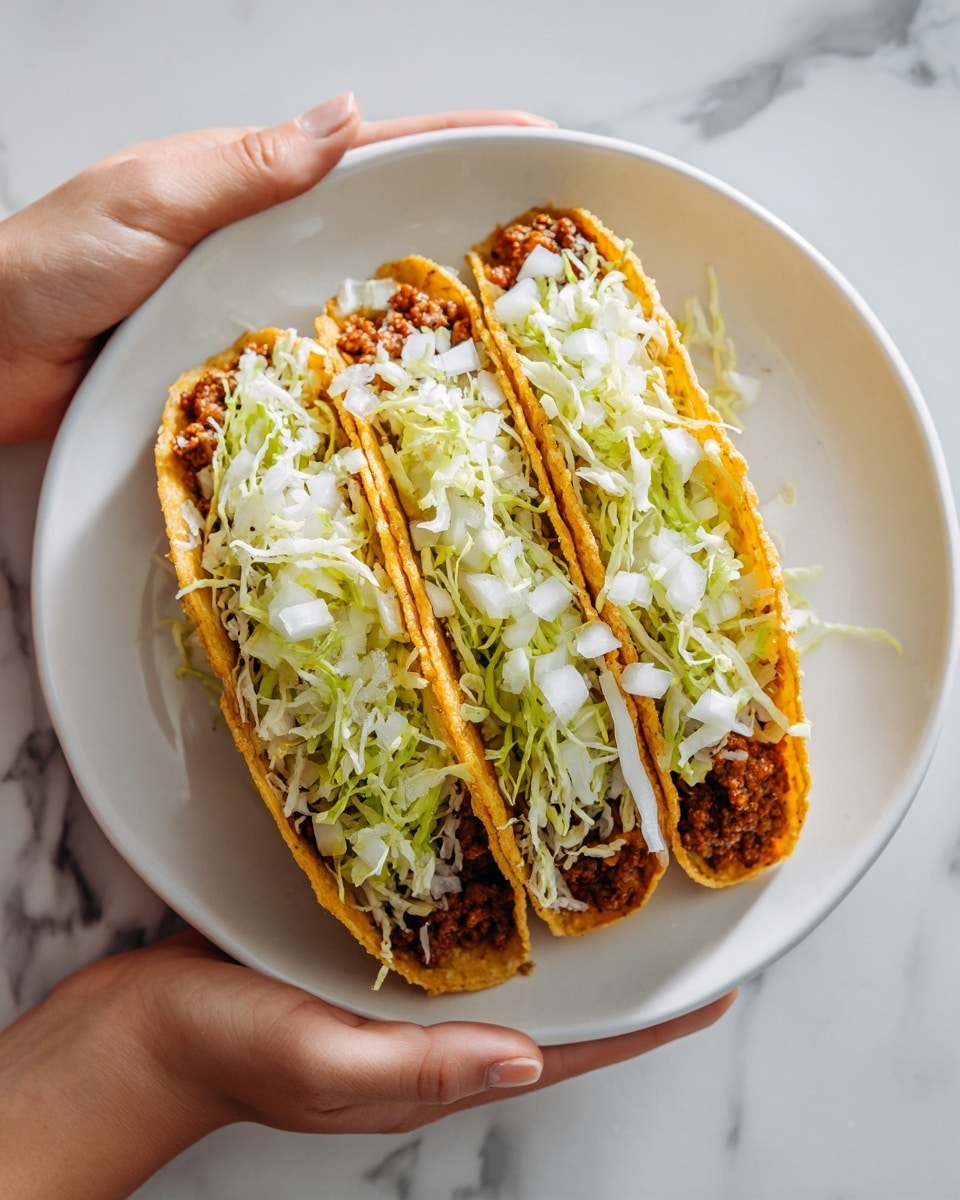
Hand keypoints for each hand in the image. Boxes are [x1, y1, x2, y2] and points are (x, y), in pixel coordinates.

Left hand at [0, 94, 552, 443]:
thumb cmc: (51, 265)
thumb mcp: (152, 196)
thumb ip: (247, 166)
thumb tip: (345, 117)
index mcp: (249, 182)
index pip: (367, 150)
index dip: (447, 140)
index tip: (525, 139)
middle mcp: (264, 242)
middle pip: (379, 224)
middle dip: (456, 221)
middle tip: (536, 242)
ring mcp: (255, 306)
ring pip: (356, 299)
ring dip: (423, 304)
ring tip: (502, 315)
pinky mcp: (242, 366)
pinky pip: (318, 363)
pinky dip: (366, 366)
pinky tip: (409, 383)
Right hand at [0, 931, 733, 1199]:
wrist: (141, 1030)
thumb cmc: (226, 1052)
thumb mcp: (327, 1067)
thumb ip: (425, 1066)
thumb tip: (528, 1059)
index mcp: (443, 1063)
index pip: (573, 1049)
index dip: (648, 1024)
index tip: (718, 987)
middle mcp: (440, 1025)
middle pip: (555, 998)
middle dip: (620, 963)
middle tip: (678, 904)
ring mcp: (407, 988)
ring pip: (508, 954)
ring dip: (564, 923)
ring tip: (616, 867)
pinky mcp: (368, 947)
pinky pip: (449, 921)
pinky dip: (488, 892)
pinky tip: (504, 849)